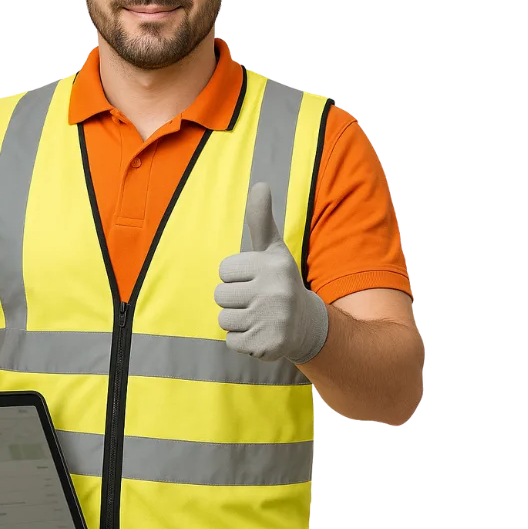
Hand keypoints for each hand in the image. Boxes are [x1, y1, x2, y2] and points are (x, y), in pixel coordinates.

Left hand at [214, 182, 328, 364]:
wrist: (307, 325)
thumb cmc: (280, 282)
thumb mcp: (273, 250)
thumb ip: (261, 219)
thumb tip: (260, 184)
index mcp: (273, 264)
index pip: (224, 271)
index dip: (235, 277)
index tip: (255, 280)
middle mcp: (274, 291)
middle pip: (220, 295)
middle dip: (234, 300)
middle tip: (257, 301)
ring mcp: (271, 319)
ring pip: (224, 319)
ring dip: (237, 320)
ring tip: (258, 316)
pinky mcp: (267, 344)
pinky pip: (231, 341)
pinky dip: (242, 340)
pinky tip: (260, 332)